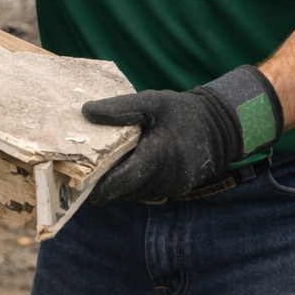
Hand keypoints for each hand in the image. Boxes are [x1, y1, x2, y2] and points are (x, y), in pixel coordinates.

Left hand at [82, 65, 282, 202]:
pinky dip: (131, 184)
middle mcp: (166, 177)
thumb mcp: (152, 101)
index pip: (123, 179)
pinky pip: (145, 191)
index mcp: (159, 155)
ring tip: (92, 175)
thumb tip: (86, 111)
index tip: (77, 186)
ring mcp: (172, 187)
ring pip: (134, 193)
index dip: (100, 187)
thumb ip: (120, 108)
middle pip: (125, 190)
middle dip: (103, 187)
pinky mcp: (174, 190)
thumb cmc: (183, 112)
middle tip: (75, 180)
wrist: (220, 127)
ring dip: (117, 187)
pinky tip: (118, 171)